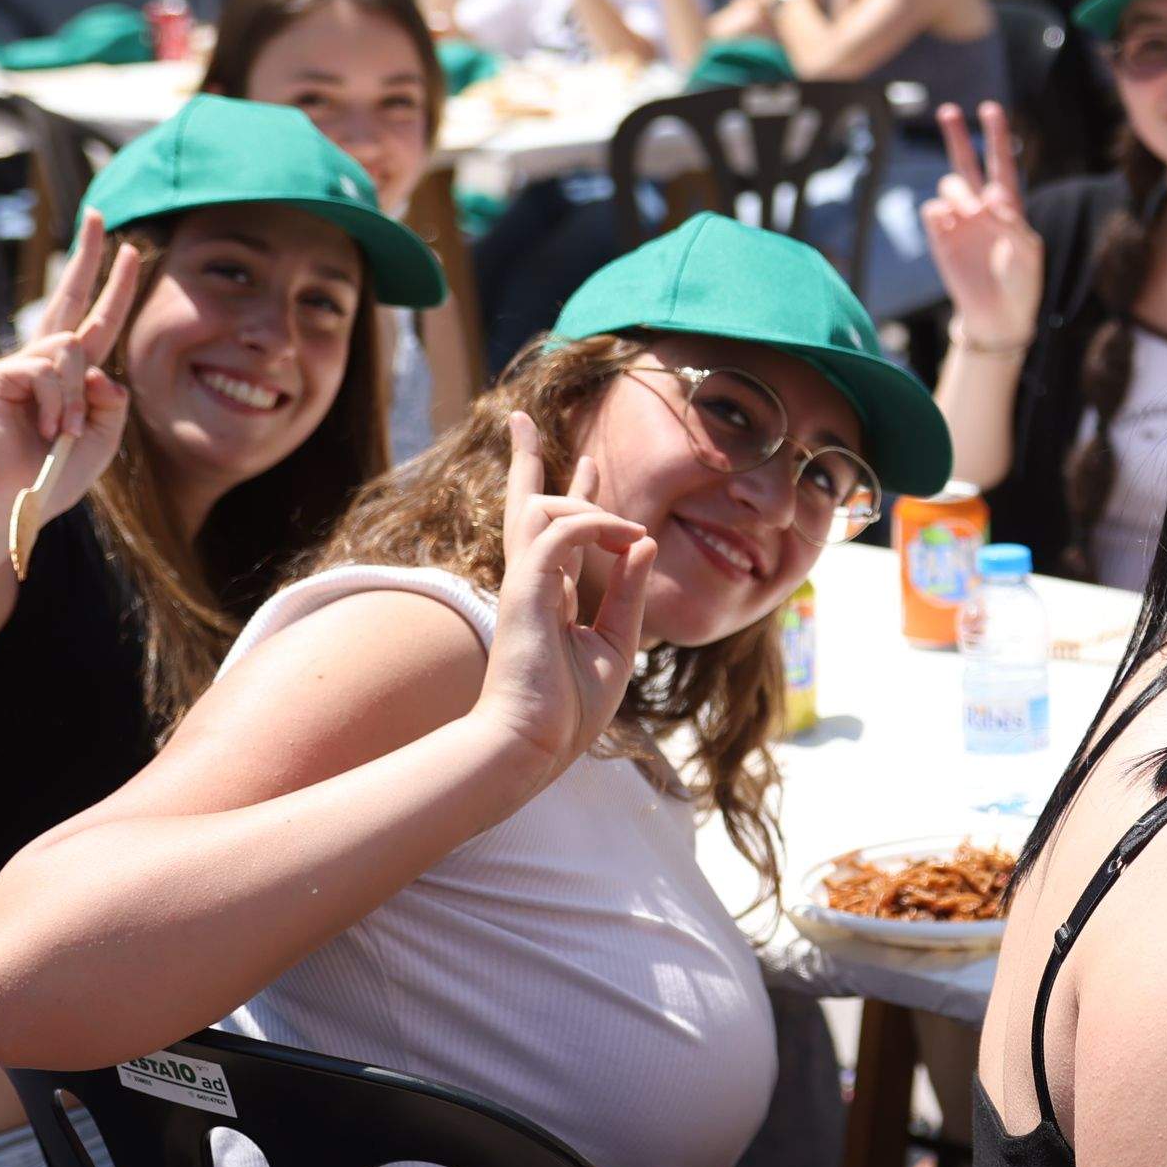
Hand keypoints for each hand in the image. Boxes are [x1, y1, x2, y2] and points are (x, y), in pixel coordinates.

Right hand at [0, 214, 146, 532]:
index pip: (97, 323)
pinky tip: (43, 431)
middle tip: (99, 215)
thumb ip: (110, 401)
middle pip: (69, 299)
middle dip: (87, 256)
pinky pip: (47, 369)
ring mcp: (15, 366)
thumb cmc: (50, 478)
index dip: (114, 288)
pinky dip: (55, 405)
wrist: (7, 504)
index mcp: (68, 379)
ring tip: (60, 435)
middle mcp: (40, 364)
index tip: (130, 252)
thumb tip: (101, 369)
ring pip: (71, 349)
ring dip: (74, 399)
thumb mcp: (100, 439)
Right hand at [476, 415, 656, 772]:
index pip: (556, 534)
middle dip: (527, 461)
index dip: (574, 496)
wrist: (531, 746)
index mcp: (549, 598)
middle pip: (524, 506)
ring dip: (587, 500)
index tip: (587, 465)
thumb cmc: (569, 712)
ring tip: (631, 528)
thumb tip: (645, 542)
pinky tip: (628, 537)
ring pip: (541, 509)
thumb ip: (628, 592)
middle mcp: (531, 583)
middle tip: (521, 420)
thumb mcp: (615, 644)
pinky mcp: (524, 588)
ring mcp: (523, 583)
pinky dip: (597, 524)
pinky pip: (560, 530)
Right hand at [921, 103, 1045, 345]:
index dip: (997, 136)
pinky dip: (941, 212)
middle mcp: (980, 208)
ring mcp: (958, 221)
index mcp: (1008, 207)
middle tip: (948, 111)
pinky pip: (933, 211)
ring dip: (960, 192)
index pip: (1001, 164)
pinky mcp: (940, 237)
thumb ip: (1011, 226)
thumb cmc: (1020, 284)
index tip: (990, 109)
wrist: (997, 315)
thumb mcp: (1027, 254)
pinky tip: (950, 225)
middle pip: (966, 163)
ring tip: (970, 213)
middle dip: (957, 136)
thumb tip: (987, 201)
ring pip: (949, 185)